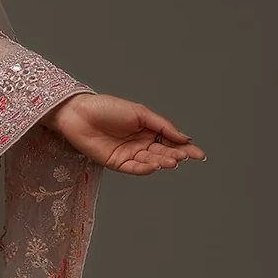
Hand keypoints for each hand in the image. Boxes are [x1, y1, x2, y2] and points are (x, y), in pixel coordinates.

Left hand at [41, 92, 206, 173]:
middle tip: (186, 157)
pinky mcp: (117, 163)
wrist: (79, 114)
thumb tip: (183, 137)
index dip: (184, 148)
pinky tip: (155, 166)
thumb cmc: (107, 108)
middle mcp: (140, 144)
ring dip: (163, 162)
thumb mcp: (140, 113)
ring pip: (151, 161)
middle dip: (176, 155)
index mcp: (148, 130)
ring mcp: (129, 154)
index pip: (170, 141)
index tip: (198, 154)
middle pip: (163, 152)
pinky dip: (145, 168)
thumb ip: (162, 126)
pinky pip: (134, 168)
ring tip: (173, 161)